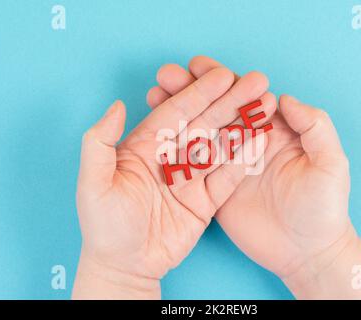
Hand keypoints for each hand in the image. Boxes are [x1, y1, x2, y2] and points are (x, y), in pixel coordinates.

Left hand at [73, 67, 268, 298]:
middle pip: (205, 123)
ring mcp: (191, 178)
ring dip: (243, 125)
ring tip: (267, 105)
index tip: (224, 76)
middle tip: (257, 82)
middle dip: (230, 102)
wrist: (125, 266)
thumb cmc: (104, 225)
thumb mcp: (93, 183)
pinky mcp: (206, 200)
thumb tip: (117, 105)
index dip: (200, 93)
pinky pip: (228, 178)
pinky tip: (261, 140)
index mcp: (146, 146)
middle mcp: (172, 157)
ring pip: (221, 146)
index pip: (177, 112)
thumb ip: (99, 142)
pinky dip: (244, 160)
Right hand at [147, 56, 353, 291]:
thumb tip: (285, 98)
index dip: (220, 80)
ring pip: (201, 133)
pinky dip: (176, 148)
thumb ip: (314, 128)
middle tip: (166, 75)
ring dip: (177, 113)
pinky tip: (158, 134)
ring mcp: (230, 166)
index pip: (244, 97)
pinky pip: (195, 165)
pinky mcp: (216, 189)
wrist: (308, 254)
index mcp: (276, 131)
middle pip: (217, 110)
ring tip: (154, 95)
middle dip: (191, 90)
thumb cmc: (325, 209)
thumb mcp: (330, 164)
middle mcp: (250, 145)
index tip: (196, 66)